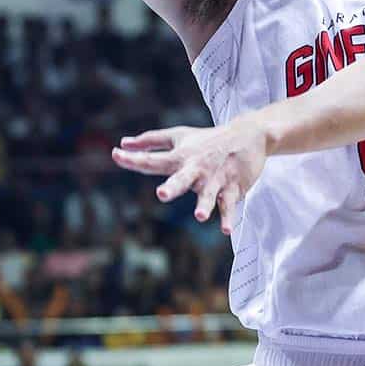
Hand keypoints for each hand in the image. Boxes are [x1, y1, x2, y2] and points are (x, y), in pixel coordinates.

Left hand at [112, 117, 272, 233]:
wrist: (248, 136)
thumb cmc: (207, 139)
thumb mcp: (178, 135)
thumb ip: (150, 141)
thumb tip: (123, 143)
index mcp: (181, 157)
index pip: (154, 160)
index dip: (134, 159)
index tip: (116, 154)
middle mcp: (196, 169)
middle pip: (182, 179)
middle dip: (173, 187)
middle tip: (162, 194)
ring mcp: (215, 180)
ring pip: (208, 195)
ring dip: (204, 205)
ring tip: (200, 216)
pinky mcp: (233, 188)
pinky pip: (229, 205)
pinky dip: (228, 217)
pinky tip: (225, 230)